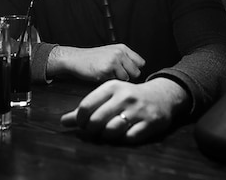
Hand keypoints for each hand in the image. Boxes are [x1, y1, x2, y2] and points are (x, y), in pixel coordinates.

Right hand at [46, 44, 144, 81]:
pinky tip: (101, 75)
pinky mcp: (107, 69)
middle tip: (116, 75)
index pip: (140, 63)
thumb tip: (137, 71)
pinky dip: (109, 81)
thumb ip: (124, 59)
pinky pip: (115, 81)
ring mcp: (114, 60)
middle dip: (128, 77)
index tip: (127, 72)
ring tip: (107, 74)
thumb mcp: (110, 53)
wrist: (76, 59)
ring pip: (126, 78)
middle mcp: (120, 53)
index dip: (134, 69)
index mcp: (122, 48)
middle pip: (136, 72)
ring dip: (118, 80)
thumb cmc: (92, 58)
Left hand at [60, 77, 190, 143]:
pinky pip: (128, 138)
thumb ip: (87, 108)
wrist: (162, 95)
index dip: (79, 119)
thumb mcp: (108, 96)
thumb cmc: (128, 96)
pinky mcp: (149, 123)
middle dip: (91, 129)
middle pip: (96, 120)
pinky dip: (122, 139)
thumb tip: (63, 121)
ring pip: (111, 130)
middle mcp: (125, 97)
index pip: (86, 106)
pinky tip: (122, 133)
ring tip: (106, 132)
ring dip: (105, 135)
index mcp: (112, 87)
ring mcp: (138, 110)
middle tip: (93, 130)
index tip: (81, 124)